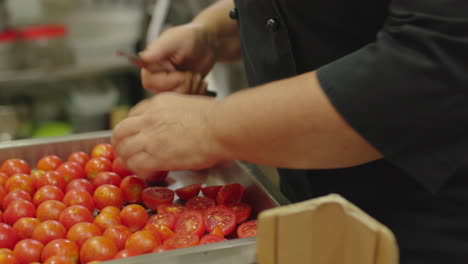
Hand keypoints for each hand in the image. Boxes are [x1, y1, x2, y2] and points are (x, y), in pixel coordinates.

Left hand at [111, 93, 225, 179]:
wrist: (222, 128)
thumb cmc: (217, 118)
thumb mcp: (189, 106)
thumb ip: (176, 114)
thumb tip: (179, 126)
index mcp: (158, 103)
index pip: (133, 115)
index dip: (132, 128)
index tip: (136, 136)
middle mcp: (149, 118)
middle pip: (121, 130)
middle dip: (121, 143)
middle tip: (125, 152)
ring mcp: (151, 137)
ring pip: (124, 149)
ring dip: (127, 158)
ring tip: (135, 165)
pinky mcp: (157, 156)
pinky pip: (136, 164)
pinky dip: (139, 170)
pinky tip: (149, 173)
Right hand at [139, 23, 216, 93]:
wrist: (207, 44)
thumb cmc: (190, 38)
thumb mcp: (174, 40)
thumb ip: (158, 49)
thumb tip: (143, 57)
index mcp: (150, 66)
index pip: (150, 83)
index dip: (170, 80)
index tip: (181, 70)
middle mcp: (157, 78)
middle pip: (166, 95)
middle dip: (185, 83)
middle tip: (191, 71)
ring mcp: (170, 87)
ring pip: (178, 99)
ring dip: (193, 86)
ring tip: (195, 74)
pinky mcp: (181, 92)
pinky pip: (188, 101)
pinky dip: (198, 92)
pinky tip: (199, 81)